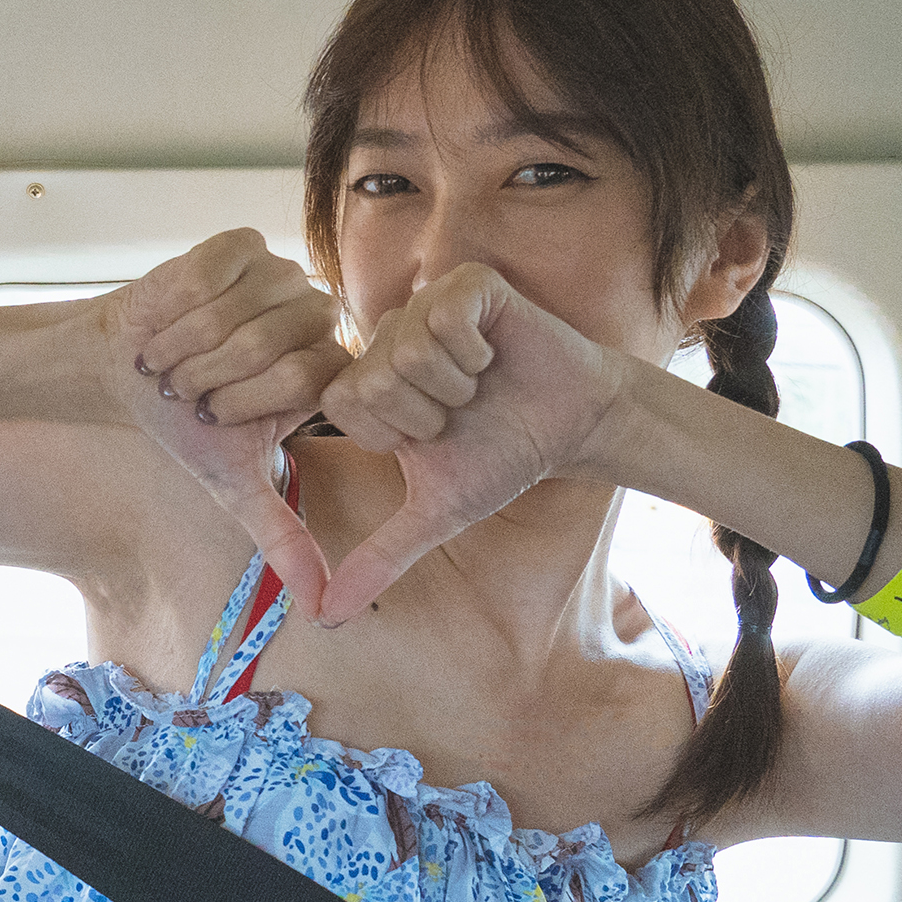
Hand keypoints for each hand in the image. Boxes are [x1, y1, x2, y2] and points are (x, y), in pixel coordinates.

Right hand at [114, 229, 350, 612]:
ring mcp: (280, 275)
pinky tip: (166, 317)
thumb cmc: (181, 422)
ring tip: (171, 353)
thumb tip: (322, 610)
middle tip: (183, 384)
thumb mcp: (232, 483)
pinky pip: (214, 273)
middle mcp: (316, 317)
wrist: (120, 366)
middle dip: (210, 372)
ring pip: (240, 308)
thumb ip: (284, 536)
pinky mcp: (241, 245)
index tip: (207, 414)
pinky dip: (177, 303)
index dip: (243, 401)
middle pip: (272, 342)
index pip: (302, 380)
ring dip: (187, 339)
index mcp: (329, 371)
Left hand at [314, 262, 631, 624]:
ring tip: (479, 384)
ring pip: (406, 349)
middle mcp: (384, 338)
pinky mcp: (464, 283)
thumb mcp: (436, 512)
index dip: (396, 433)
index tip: (432, 436)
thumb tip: (328, 618)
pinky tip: (493, 355)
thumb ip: (379, 558)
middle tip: (462, 410)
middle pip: (373, 378)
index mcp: (365, 383)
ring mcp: (422, 305)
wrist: (572, 423)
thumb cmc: (502, 458)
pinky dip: (475, 350)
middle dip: (428, 411)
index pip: (344, 407)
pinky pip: (445, 317)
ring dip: (456, 384)